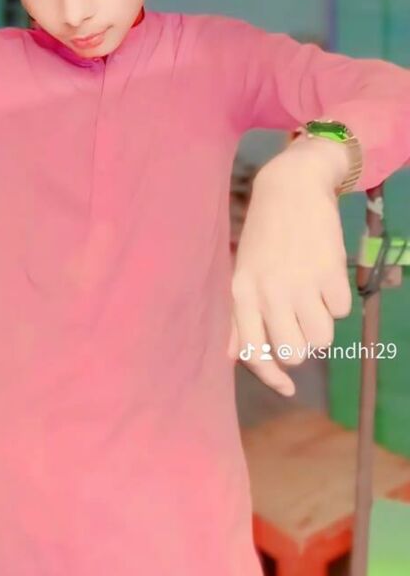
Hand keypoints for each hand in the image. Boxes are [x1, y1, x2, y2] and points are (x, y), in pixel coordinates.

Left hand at [227, 142, 352, 395]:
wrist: (291, 187)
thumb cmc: (264, 235)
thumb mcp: (242, 273)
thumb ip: (238, 318)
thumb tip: (233, 359)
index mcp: (242, 293)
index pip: (255, 353)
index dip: (272, 378)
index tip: (288, 388)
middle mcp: (269, 292)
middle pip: (294, 354)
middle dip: (301, 347)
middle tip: (300, 325)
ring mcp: (301, 282)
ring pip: (322, 339)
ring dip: (322, 325)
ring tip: (314, 299)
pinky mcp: (330, 271)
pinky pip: (342, 311)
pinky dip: (337, 300)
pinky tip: (326, 278)